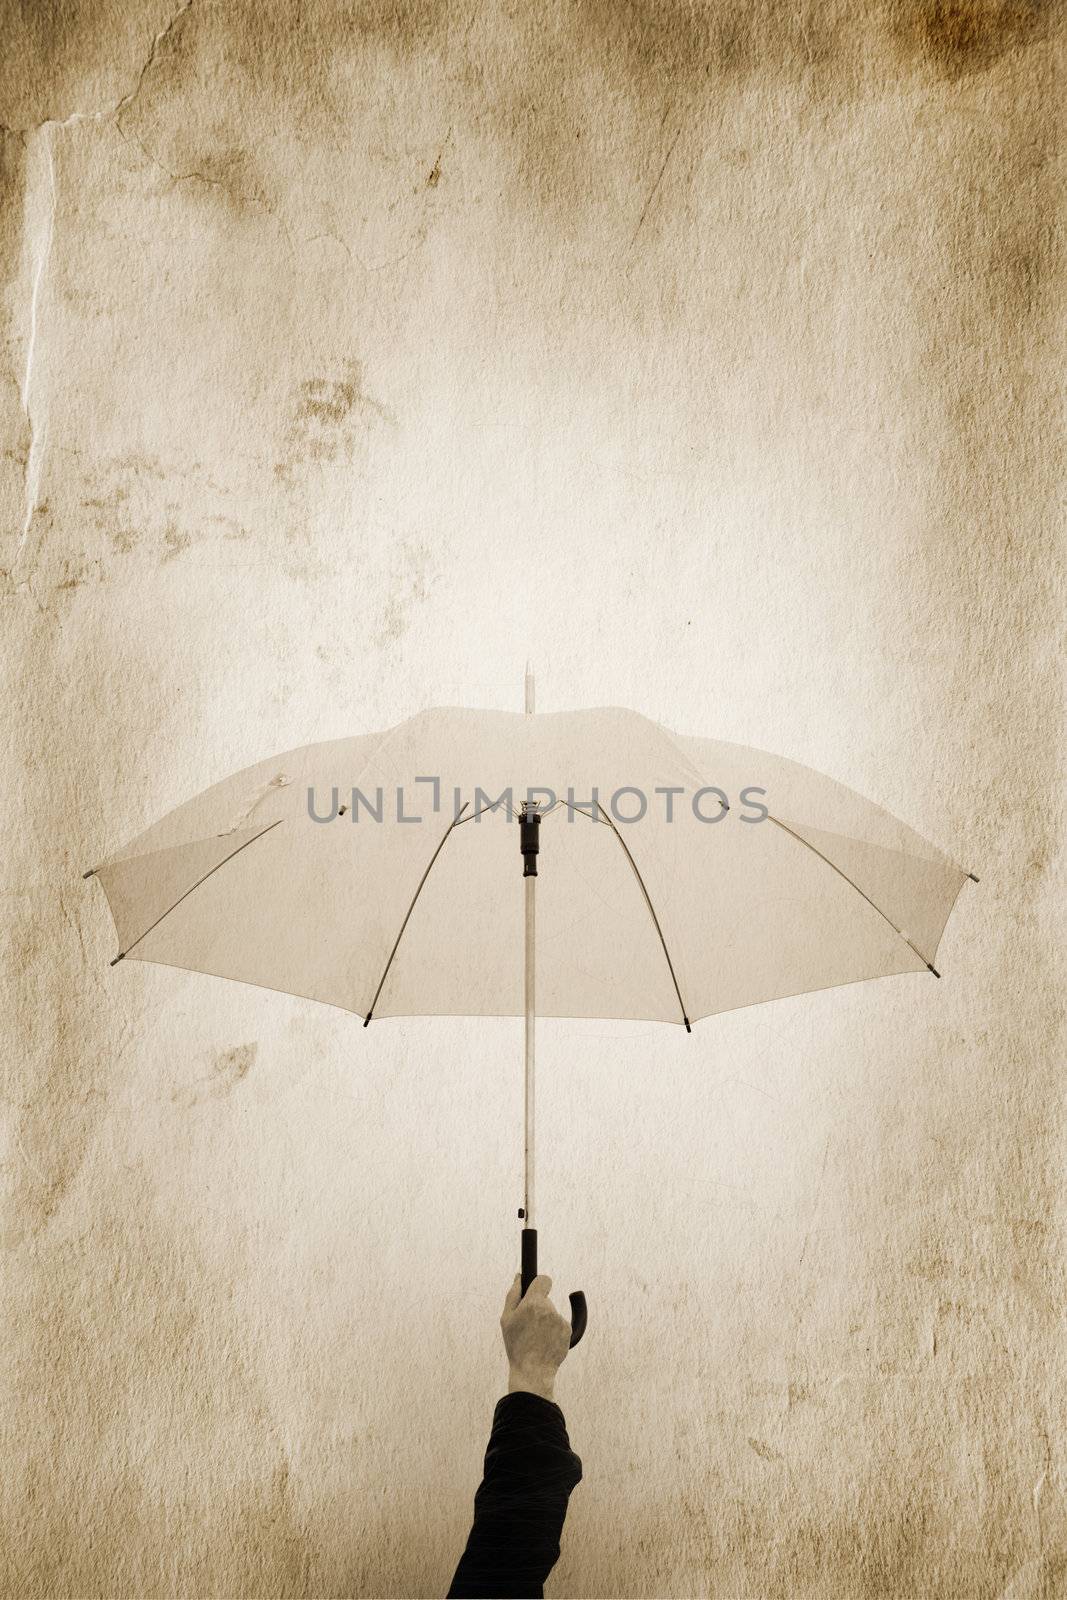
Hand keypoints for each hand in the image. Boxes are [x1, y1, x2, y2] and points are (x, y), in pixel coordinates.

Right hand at [501, 1274, 571, 1401]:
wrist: (533, 1371)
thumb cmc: (516, 1345)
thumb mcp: (506, 1319)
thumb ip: (513, 1294)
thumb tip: (519, 1277)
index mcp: (533, 1303)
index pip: (544, 1280)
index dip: (540, 1284)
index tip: (536, 1290)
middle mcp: (549, 1309)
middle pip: (545, 1300)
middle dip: (537, 1308)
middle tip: (527, 1326)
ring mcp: (560, 1320)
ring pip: (552, 1314)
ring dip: (545, 1321)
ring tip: (535, 1338)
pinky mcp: (567, 1331)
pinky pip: (559, 1325)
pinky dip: (553, 1331)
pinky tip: (544, 1343)